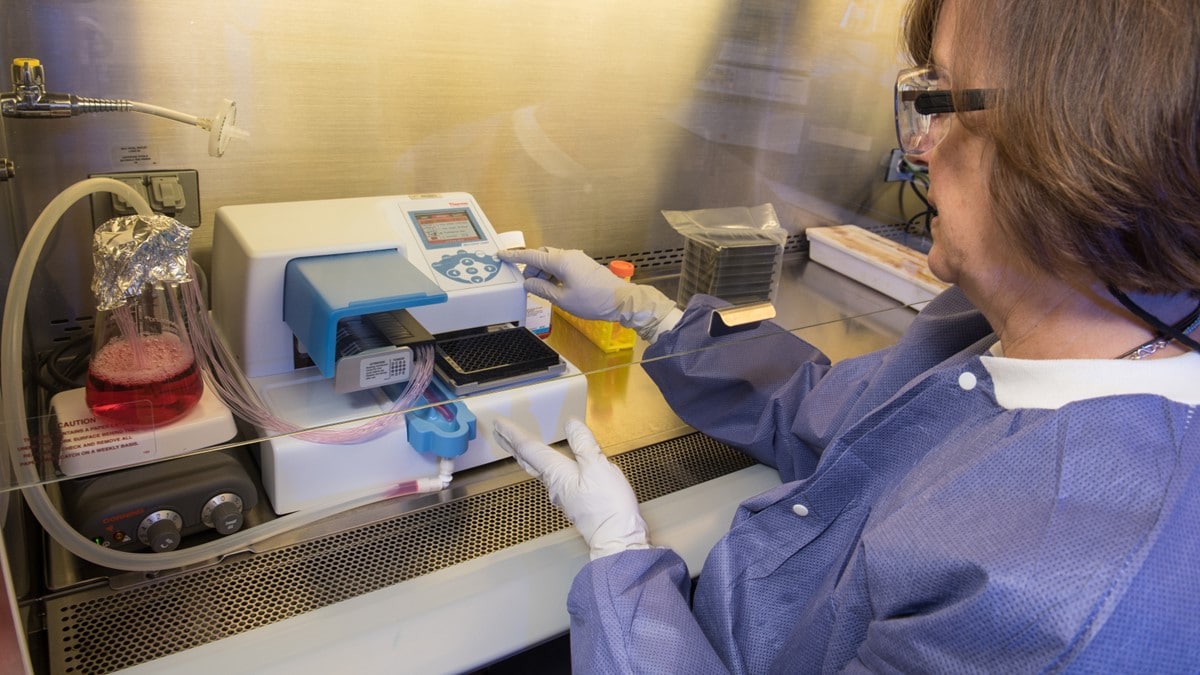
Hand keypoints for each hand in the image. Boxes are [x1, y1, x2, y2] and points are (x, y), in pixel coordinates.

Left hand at [492, 417, 649, 559]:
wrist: (617, 540)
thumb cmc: (608, 505)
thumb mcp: (598, 467)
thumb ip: (583, 444)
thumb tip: (570, 424)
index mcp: (557, 473)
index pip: (529, 449)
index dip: (513, 434)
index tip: (497, 423)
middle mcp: (554, 484)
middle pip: (528, 461)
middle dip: (512, 445)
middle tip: (498, 433)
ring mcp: (563, 495)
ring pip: (538, 470)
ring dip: (526, 455)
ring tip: (519, 446)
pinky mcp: (574, 502)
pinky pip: (552, 478)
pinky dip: (544, 466)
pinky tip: (552, 466)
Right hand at [498, 247, 677, 340]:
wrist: (621, 301)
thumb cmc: (593, 301)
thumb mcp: (562, 299)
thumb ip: (542, 289)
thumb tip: (528, 283)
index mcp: (561, 261)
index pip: (532, 256)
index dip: (515, 256)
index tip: (501, 255)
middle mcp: (569, 255)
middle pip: (543, 256)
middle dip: (531, 268)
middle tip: (526, 283)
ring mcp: (577, 259)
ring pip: (552, 261)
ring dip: (543, 272)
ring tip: (540, 289)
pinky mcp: (583, 266)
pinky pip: (562, 265)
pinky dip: (553, 274)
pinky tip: (553, 287)